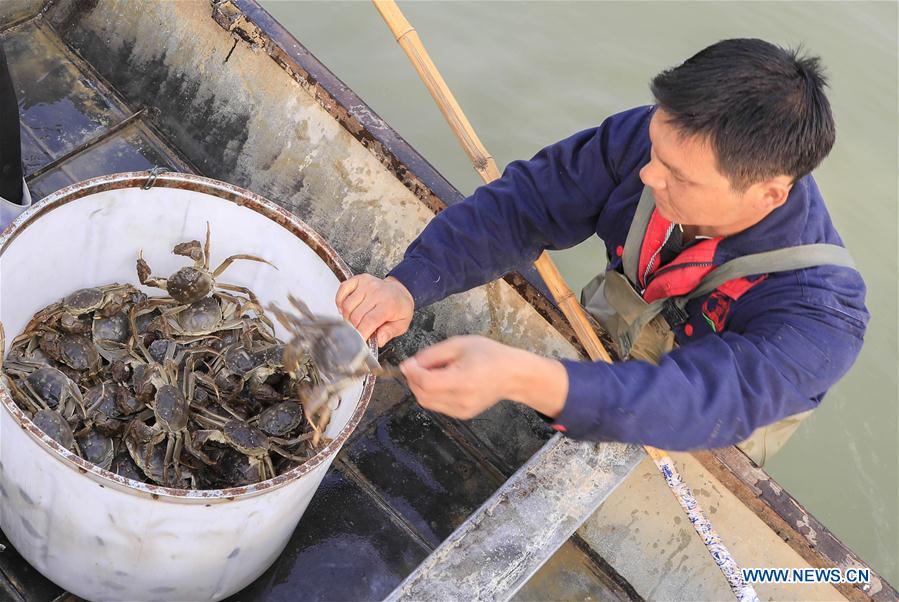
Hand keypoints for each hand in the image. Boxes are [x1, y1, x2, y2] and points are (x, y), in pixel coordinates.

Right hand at [336, 274, 413, 346]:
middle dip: (354, 328)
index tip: (359, 342)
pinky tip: (345, 308)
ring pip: (347, 305)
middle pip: (356, 315)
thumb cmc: (399, 307)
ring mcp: (367, 284)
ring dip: (347, 317)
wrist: (400, 289)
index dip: (361, 334)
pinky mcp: (359, 279)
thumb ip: (390, 332)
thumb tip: (379, 340)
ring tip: (354, 321)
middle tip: (359, 332)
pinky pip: (342, 289)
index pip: (369, 321)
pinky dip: (340, 301)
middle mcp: (377, 292)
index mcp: (389, 305)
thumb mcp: (402, 324)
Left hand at [399, 335, 567, 419]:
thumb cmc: (489, 355)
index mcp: (463, 380)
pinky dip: (432, 393)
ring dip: (421, 387)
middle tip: (418, 365)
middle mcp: (462, 400)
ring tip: (434, 371)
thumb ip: (432, 354)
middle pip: (423, 395)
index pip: (426, 383)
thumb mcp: (459, 344)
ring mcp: (462, 411)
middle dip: (414, 380)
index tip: (408, 362)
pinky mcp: (462, 415)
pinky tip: (442, 381)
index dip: (412, 373)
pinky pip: (436, 405)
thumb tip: (410, 364)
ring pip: (427, 402)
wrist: (512, 374)